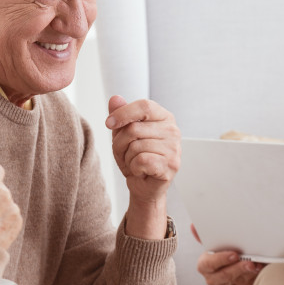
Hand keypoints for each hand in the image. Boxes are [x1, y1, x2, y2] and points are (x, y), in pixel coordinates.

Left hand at [106, 95, 179, 238]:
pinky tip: (141, 171)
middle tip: (125, 153)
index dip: (123, 113)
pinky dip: (134, 167)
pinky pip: (141, 160)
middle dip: (121, 143)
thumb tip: (115, 98)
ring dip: (127, 158)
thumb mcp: (123, 134)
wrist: (144, 186)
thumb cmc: (135, 157)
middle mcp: (173, 130)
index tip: (108, 123)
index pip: (144, 106)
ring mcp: (174, 148)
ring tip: (134, 163)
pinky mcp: (171, 165)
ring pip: (136, 146)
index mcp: (164, 117)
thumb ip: (120, 115)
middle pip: (134, 129)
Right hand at [193, 224, 263, 284]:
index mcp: (204, 265)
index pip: (209, 264)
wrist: (229, 263)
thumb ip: (204, 236)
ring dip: (249, 273)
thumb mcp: (212, 244)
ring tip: (258, 264)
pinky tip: (260, 268)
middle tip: (250, 262)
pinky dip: (254, 277)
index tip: (234, 255)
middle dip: (238, 268)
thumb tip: (193, 226)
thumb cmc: (220, 252)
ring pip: (238, 282)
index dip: (221, 260)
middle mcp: (212, 278)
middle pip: (224, 276)